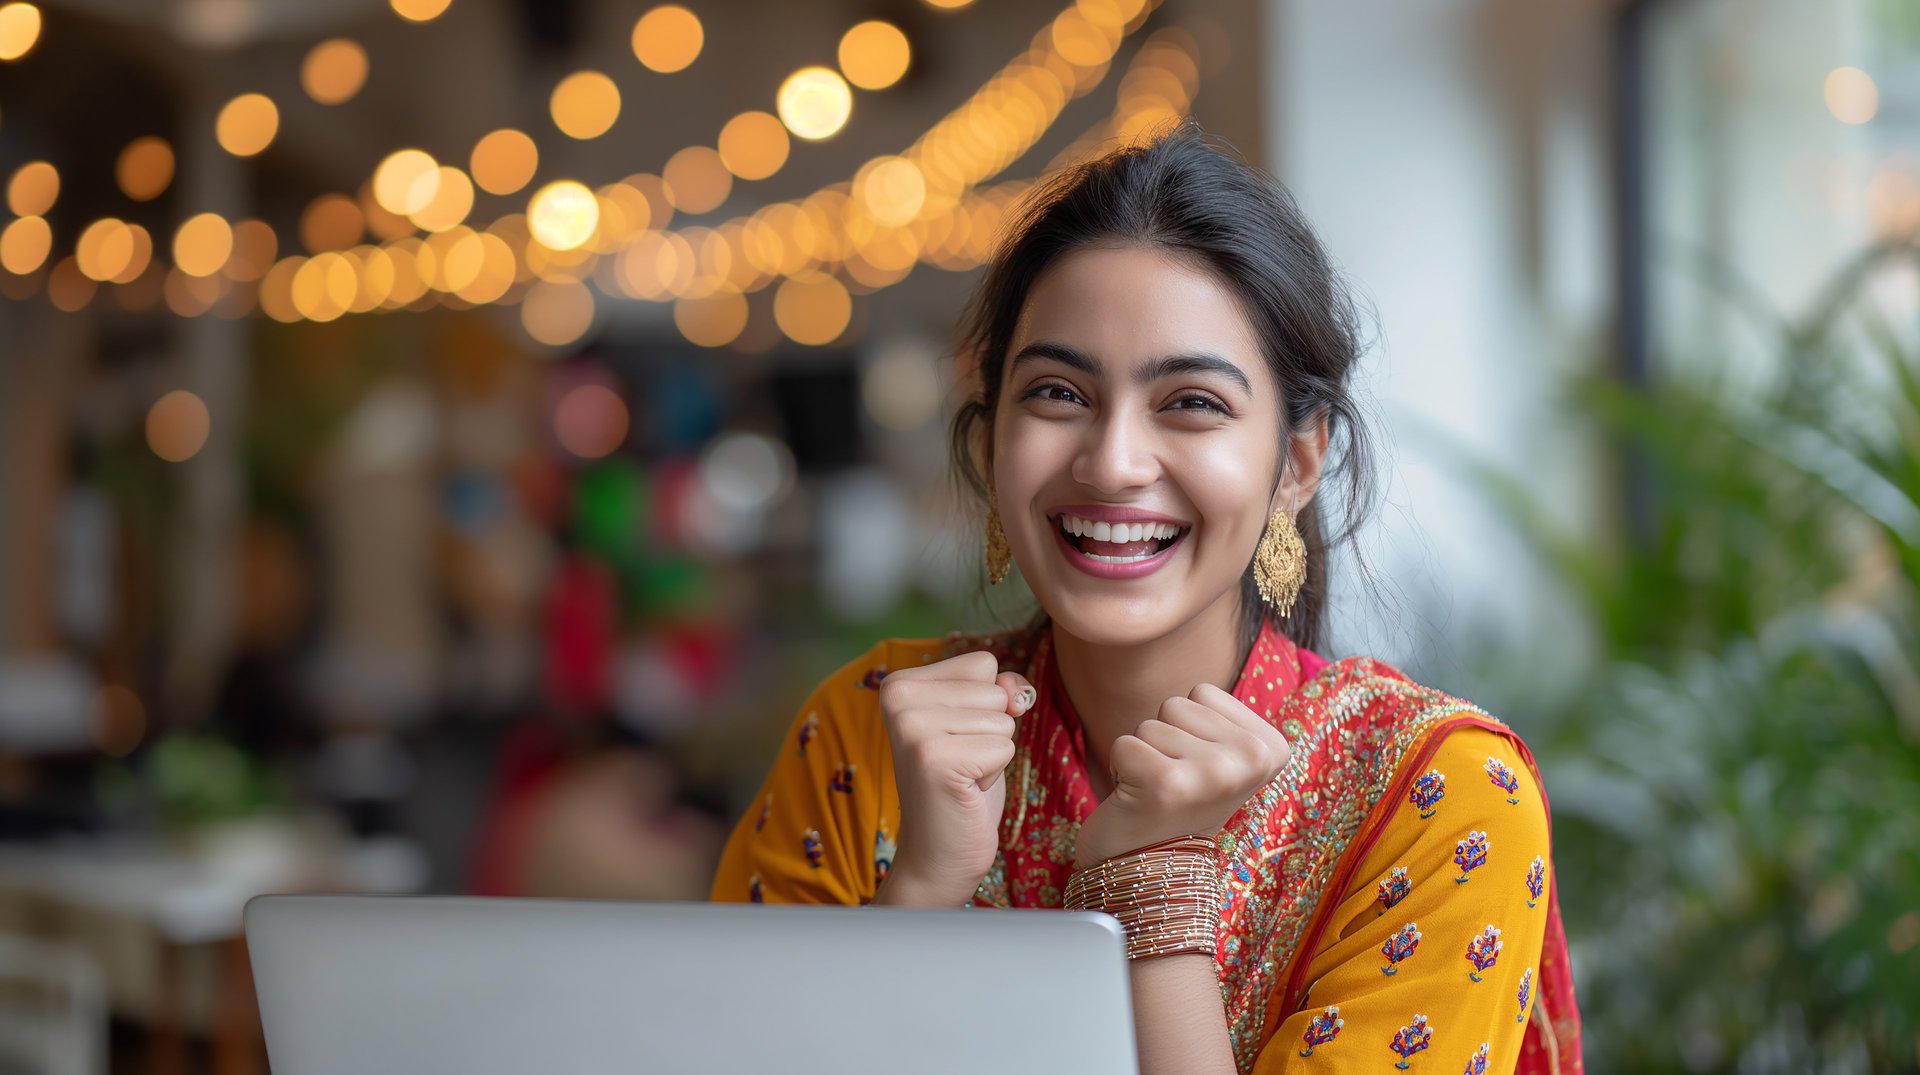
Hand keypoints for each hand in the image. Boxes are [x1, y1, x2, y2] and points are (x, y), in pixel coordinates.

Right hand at [873, 651, 1033, 906]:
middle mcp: (898, 696)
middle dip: (990, 732)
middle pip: (995, 691)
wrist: (937, 854)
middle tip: (958, 764)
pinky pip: (1004, 748)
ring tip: (959, 777)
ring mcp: (912, 726)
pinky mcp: (934, 758)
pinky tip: (962, 791)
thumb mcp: (980, 724)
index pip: (982, 663)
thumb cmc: (962, 785)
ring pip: (1002, 721)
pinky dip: (993, 775)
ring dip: (992, 755)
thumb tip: (1016, 692)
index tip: (956, 739)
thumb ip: (1000, 690)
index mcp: (900, 682)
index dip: (985, 705)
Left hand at [1072, 683, 1291, 869]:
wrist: (1152, 873)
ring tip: (1159, 793)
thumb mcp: (1221, 758)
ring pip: (1149, 723)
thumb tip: (1240, 650)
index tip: (1198, 770)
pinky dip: (1122, 770)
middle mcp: (1251, 760)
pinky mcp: (1168, 784)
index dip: (1188, 728)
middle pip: (1175, 705)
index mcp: (1272, 748)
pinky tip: (1139, 800)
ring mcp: (1212, 773)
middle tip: (1175, 784)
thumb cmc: (1181, 805)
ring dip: (1144, 756)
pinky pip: (1123, 743)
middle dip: (1163, 741)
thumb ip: (1225, 720)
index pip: (1204, 693)